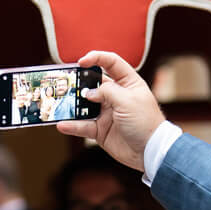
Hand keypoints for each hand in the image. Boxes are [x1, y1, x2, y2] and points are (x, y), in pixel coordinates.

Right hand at [54, 50, 166, 170]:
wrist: (150, 151)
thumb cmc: (145, 122)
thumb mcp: (127, 100)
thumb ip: (106, 92)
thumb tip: (88, 92)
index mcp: (128, 83)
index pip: (111, 63)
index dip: (96, 58)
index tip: (81, 62)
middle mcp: (116, 96)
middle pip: (93, 83)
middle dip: (79, 82)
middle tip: (64, 83)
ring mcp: (107, 113)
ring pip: (85, 105)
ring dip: (72, 105)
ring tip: (59, 103)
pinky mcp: (101, 130)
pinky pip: (83, 126)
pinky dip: (73, 126)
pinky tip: (62, 124)